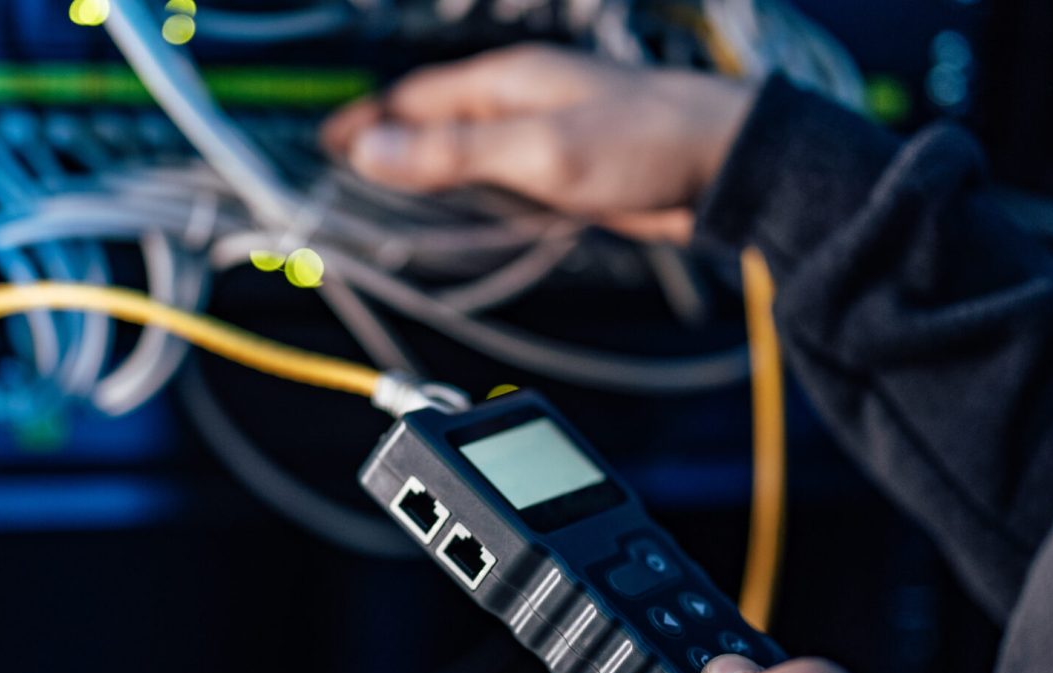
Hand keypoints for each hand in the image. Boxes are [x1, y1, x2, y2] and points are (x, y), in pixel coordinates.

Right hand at [320, 44, 758, 242]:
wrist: (730, 164)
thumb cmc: (648, 141)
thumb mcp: (540, 149)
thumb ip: (455, 152)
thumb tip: (373, 151)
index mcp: (507, 79)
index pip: (413, 97)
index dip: (365, 122)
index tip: (322, 146)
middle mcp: (522, 98)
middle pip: (435, 119)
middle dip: (387, 143)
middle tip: (339, 178)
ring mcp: (548, 130)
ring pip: (467, 147)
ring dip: (426, 168)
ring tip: (384, 199)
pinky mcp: (571, 166)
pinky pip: (501, 173)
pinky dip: (469, 189)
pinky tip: (462, 212)